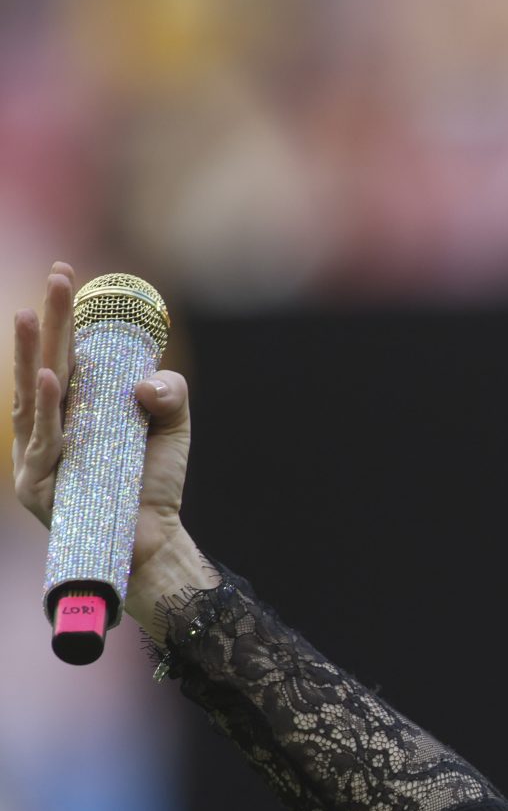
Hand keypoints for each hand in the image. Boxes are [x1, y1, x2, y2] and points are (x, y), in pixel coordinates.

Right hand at [11, 261, 193, 572]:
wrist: (151, 537)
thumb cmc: (153, 480)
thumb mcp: (172, 427)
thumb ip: (169, 393)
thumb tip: (145, 380)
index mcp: (72, 408)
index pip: (64, 354)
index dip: (65, 317)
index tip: (68, 273)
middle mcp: (48, 425)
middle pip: (45, 363)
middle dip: (51, 319)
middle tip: (58, 276)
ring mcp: (37, 453)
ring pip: (33, 395)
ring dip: (33, 352)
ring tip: (35, 313)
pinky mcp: (37, 481)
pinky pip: (44, 438)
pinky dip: (47, 405)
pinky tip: (50, 376)